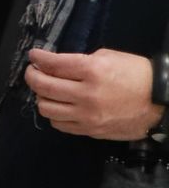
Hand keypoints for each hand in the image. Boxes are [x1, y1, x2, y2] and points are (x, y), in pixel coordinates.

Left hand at [25, 48, 160, 140]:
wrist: (160, 101)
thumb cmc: (137, 75)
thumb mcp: (109, 58)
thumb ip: (80, 61)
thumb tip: (55, 65)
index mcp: (93, 71)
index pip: (53, 64)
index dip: (38, 58)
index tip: (34, 56)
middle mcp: (87, 94)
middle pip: (44, 87)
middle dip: (32, 76)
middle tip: (33, 72)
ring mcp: (88, 116)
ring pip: (46, 108)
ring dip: (42, 97)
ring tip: (47, 90)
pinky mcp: (90, 130)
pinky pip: (60, 124)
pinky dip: (54, 114)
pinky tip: (59, 106)